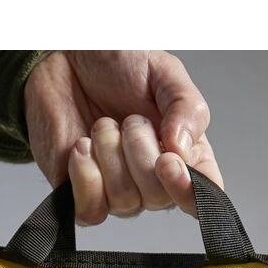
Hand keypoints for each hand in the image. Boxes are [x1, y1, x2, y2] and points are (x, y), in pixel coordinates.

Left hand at [24, 51, 224, 225]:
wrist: (65, 57)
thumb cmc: (116, 64)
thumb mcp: (164, 72)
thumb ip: (186, 107)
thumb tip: (183, 151)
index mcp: (183, 154)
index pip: (202, 197)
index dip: (189, 191)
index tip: (168, 160)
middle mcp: (153, 181)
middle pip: (160, 199)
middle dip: (141, 152)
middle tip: (129, 119)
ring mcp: (117, 192)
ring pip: (125, 201)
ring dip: (110, 153)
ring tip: (103, 124)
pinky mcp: (82, 196)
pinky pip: (91, 210)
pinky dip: (86, 174)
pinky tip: (81, 146)